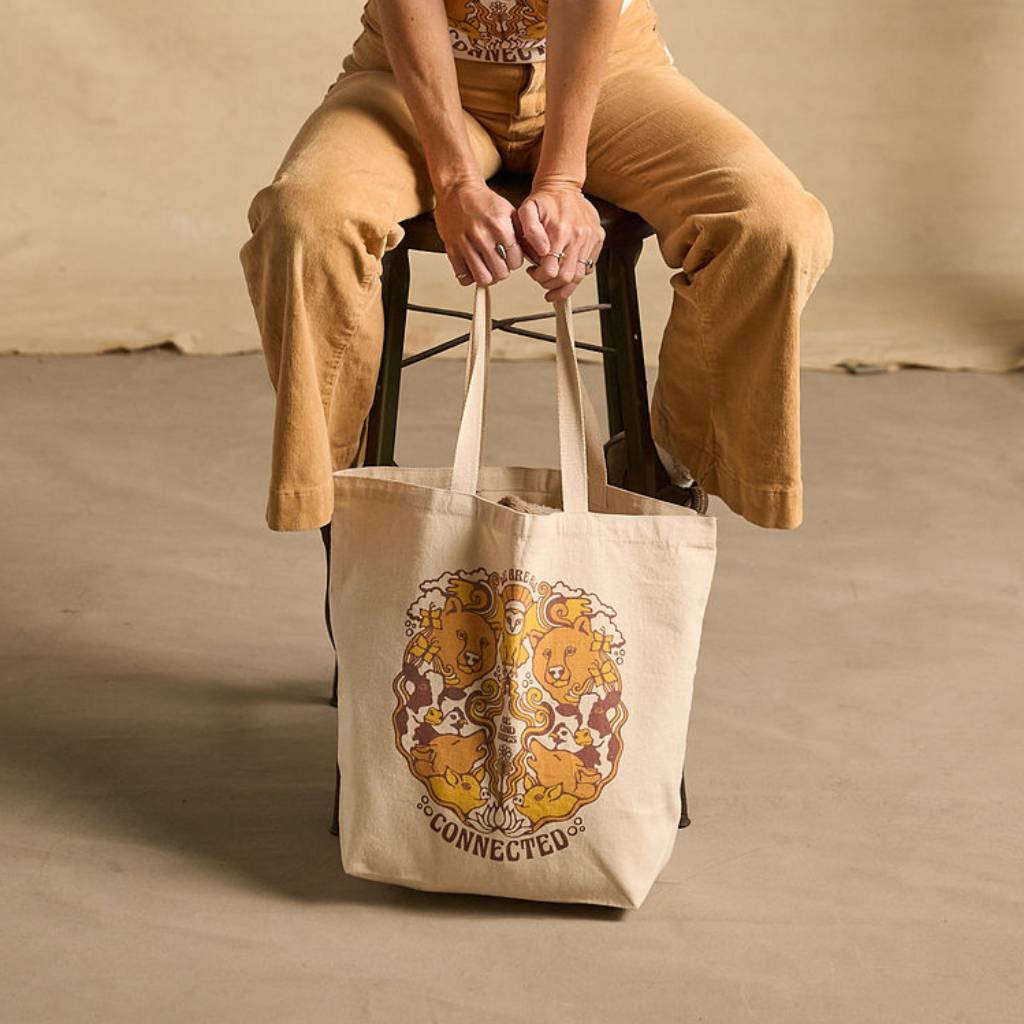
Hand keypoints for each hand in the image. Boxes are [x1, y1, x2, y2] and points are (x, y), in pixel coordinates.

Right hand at [433, 180, 523, 285]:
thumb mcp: (508, 211)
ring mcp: (465, 244)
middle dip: (502, 271)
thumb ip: (520, 232)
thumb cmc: (482, 201)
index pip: (515, 261)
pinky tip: (472, 268)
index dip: (514, 262)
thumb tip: (532, 252)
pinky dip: (469, 277)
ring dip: (487, 277)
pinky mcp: (452, 249)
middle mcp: (482, 236)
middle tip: (499, 264)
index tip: (510, 258)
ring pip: (482, 278)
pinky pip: (463, 276)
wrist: (457, 189)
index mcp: (499, 227)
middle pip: (500, 273)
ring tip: (487, 269)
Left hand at [515, 184, 604, 300]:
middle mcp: (579, 237)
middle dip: (551, 285)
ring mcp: (591, 238)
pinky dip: (576, 274)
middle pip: (566, 277)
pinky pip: (588, 267)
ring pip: (579, 276)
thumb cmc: (543, 200)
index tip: (533, 273)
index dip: (540, 278)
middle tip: (542, 280)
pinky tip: (565, 269)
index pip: (552, 270)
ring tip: (553, 283)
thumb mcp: (527, 210)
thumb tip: (542, 250)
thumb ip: (530, 230)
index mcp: (561, 231)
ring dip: (565, 286)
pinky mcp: (598, 239)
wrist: (563, 185)